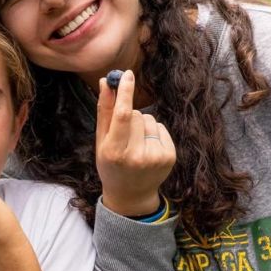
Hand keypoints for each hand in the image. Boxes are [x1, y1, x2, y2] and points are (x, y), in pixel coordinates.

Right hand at [96, 69, 175, 216]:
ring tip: (136, 145)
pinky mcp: (169, 156)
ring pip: (150, 119)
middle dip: (130, 117)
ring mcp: (155, 157)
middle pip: (136, 115)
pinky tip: (147, 149)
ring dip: (143, 126)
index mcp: (115, 152)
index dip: (125, 93)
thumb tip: (105, 82)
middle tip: (124, 137)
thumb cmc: (111, 165)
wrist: (131, 195)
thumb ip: (104, 111)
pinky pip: (161, 128)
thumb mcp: (101, 142)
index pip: (123, 116)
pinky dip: (154, 134)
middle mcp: (136, 155)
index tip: (127, 74)